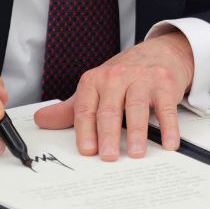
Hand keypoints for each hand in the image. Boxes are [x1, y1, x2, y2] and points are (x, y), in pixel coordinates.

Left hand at [33, 31, 193, 160]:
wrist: (159, 52)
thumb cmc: (124, 75)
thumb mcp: (95, 88)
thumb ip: (70, 108)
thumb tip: (41, 120)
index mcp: (95, 80)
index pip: (85, 108)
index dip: (85, 130)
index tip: (87, 150)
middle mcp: (116, 77)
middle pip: (109, 109)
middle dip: (108, 134)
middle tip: (108, 156)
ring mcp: (142, 79)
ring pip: (136, 107)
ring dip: (137, 132)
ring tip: (136, 153)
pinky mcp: (164, 84)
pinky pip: (166, 107)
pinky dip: (168, 127)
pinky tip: (168, 142)